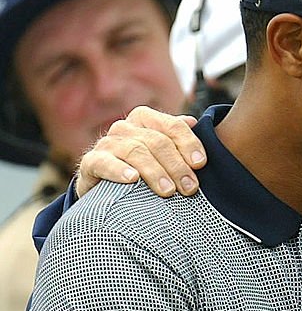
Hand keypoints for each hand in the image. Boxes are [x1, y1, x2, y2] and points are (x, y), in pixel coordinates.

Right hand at [76, 106, 206, 197]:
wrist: (104, 188)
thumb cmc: (142, 169)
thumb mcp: (161, 153)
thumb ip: (177, 138)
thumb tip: (194, 122)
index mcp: (144, 119)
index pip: (172, 126)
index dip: (189, 143)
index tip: (200, 164)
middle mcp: (124, 128)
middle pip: (157, 142)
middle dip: (177, 166)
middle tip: (190, 188)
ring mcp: (106, 144)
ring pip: (135, 151)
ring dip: (155, 172)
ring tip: (168, 191)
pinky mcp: (91, 162)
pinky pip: (104, 163)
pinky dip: (118, 170)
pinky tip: (132, 179)